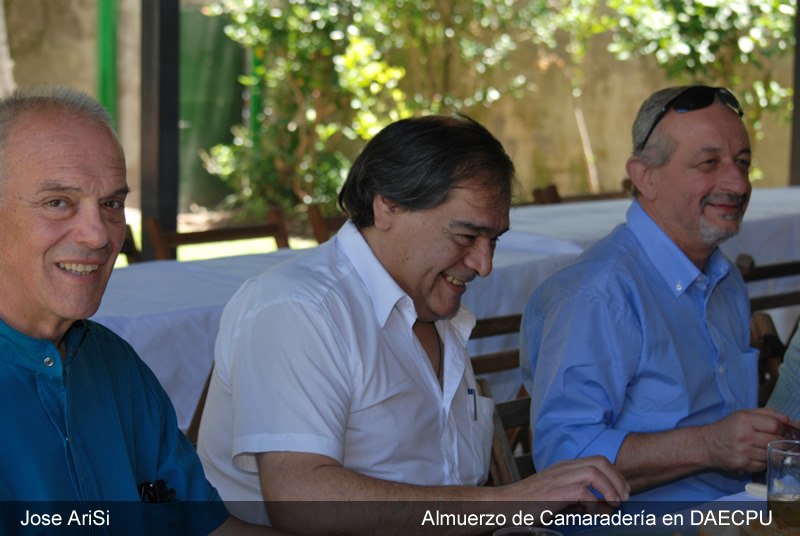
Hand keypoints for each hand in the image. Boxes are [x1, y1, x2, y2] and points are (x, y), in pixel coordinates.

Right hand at [504, 456, 629, 514]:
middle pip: (599, 462)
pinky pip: (581, 491)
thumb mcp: (557, 496)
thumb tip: (603, 506)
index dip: (615, 475)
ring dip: (610, 488)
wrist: (503, 506)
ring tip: (614, 504)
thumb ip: (577, 496)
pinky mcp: (553, 492)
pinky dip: (593, 502)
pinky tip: (591, 512)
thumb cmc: (529, 505)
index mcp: (564, 467)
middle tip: (624, 498)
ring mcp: (557, 478)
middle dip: (617, 479)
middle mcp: (562, 468)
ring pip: (593, 471)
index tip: (623, 492)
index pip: (597, 461)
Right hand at [703, 408, 787, 472]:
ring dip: (773, 452)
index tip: (778, 429)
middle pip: (776, 441)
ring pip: (773, 455)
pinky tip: (757, 456)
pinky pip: (764, 465)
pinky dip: (764, 461)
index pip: (775, 425)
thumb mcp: (742, 414)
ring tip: (765, 448)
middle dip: (780, 441)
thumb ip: (766, 413)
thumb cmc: (726, 428)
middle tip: (776, 440)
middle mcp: (744, 436)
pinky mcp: (743, 465)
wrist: (705, 445)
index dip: (781, 428)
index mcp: (744, 420)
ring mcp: (744, 452)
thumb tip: (787, 419)